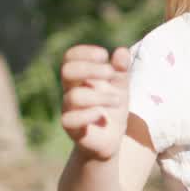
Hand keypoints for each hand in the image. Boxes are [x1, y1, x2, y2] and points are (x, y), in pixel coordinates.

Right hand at [60, 45, 130, 160]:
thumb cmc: (112, 108)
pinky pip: (70, 119)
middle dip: (90, 69)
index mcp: (80, 78)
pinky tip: (103, 117)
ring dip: (100, 96)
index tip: (104, 55)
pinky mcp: (72, 129)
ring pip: (74, 96)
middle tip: (110, 73)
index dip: (84, 52)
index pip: (70, 57)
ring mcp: (69, 110)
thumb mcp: (120, 87)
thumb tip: (122, 51)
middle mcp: (70, 91)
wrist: (111, 139)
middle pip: (67, 71)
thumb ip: (121, 70)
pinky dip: (89, 115)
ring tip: (118, 100)